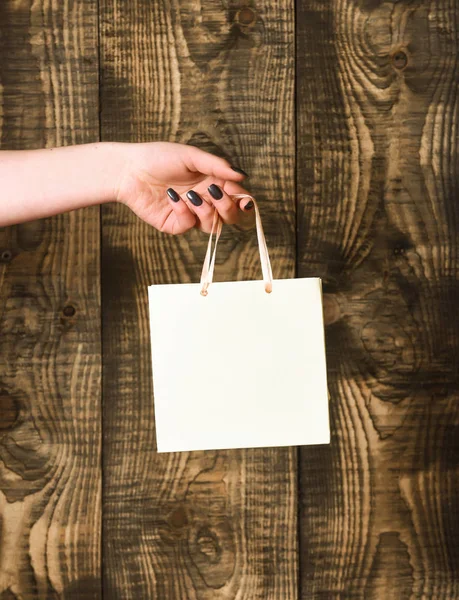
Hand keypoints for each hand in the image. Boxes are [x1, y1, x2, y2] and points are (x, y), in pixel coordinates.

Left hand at [114, 142, 254, 233]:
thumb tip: (242, 176)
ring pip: (212, 225)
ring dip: (206, 211)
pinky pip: (188, 225)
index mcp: (212, 183)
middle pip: (229, 216)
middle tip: (215, 193)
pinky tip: (172, 198)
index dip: (243, 200)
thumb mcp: (191, 156)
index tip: (244, 199)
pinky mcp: (174, 224)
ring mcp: (190, 214)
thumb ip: (217, 166)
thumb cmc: (159, 157)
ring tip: (191, 195)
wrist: (129, 169)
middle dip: (227, 207)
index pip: (236, 197)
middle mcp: (204, 200)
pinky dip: (184, 212)